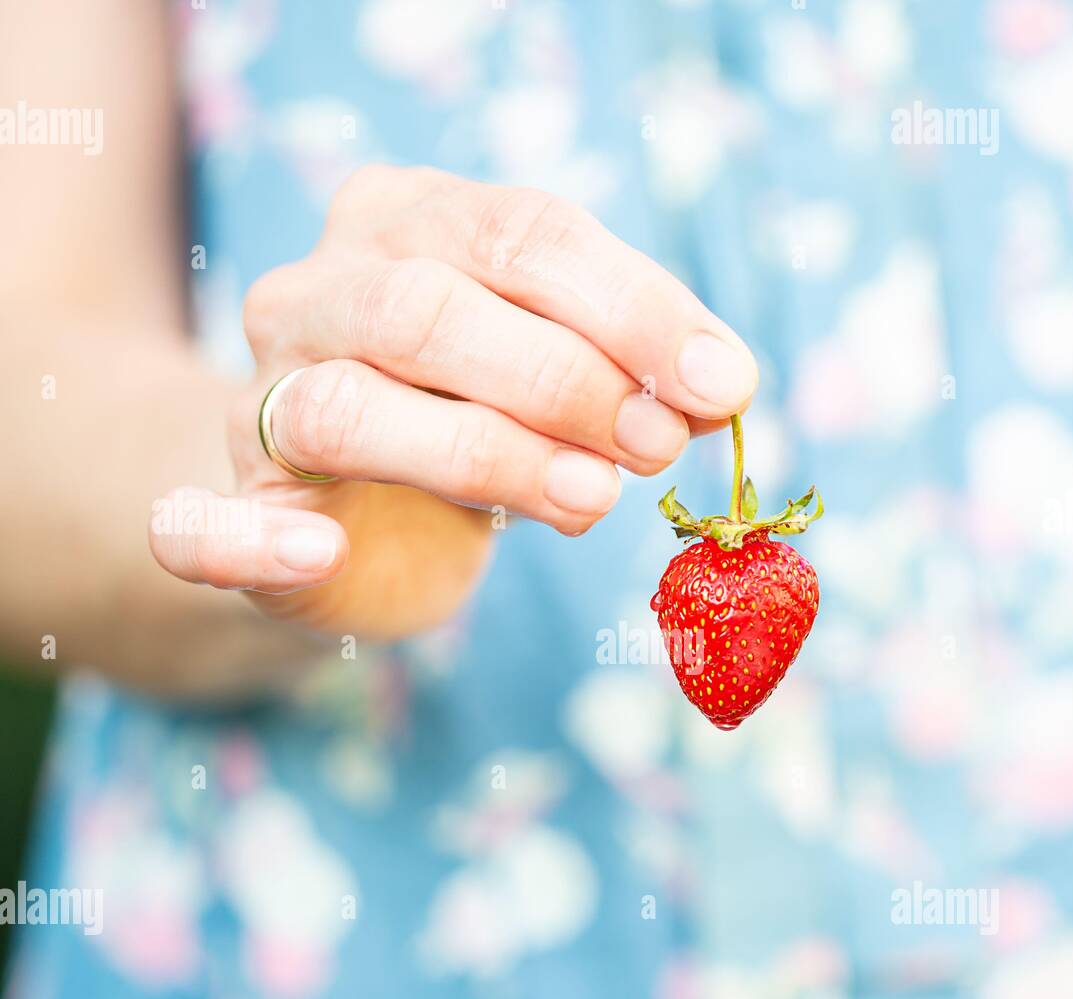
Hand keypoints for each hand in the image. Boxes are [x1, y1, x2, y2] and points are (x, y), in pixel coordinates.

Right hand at [148, 165, 758, 638]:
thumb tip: (718, 387)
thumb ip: (626, 369)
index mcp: (408, 222)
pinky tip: (317, 553)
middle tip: (654, 445)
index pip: (523, 232)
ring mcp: (261, 398)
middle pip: (431, 311)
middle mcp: (320, 291)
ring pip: (349, 412)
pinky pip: (201, 523)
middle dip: (565, 380)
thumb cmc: (478, 423)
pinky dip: (249, 539)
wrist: (350, 515)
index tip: (723, 380)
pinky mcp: (231, 507)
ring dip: (481, 456)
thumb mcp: (561, 376)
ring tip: (591, 499)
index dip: (633, 306)